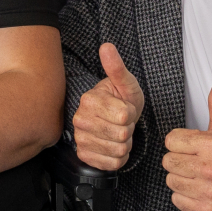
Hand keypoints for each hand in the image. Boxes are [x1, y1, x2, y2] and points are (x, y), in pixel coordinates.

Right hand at [72, 43, 144, 170]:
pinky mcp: (84, 155)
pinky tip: (113, 145)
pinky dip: (118, 158)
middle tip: (122, 121)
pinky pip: (112, 164)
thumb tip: (107, 47)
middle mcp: (80, 119)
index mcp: (89, 100)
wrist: (113, 120)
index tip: (124, 108)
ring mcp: (80, 139)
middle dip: (128, 130)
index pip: (124, 116)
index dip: (131, 114)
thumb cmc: (121, 100)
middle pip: (122, 135)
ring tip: (117, 133)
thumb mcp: (126, 83)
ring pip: (119, 150)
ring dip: (124, 144)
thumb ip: (117, 67)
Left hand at [162, 80, 211, 210]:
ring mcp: (208, 191)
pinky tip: (199, 189)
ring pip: (171, 180)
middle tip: (194, 161)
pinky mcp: (206, 210)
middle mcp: (210, 169)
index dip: (180, 142)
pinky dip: (185, 196)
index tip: (191, 146)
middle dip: (179, 160)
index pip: (171, 140)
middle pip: (168, 161)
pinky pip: (177, 199)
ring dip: (181, 178)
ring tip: (197, 175)